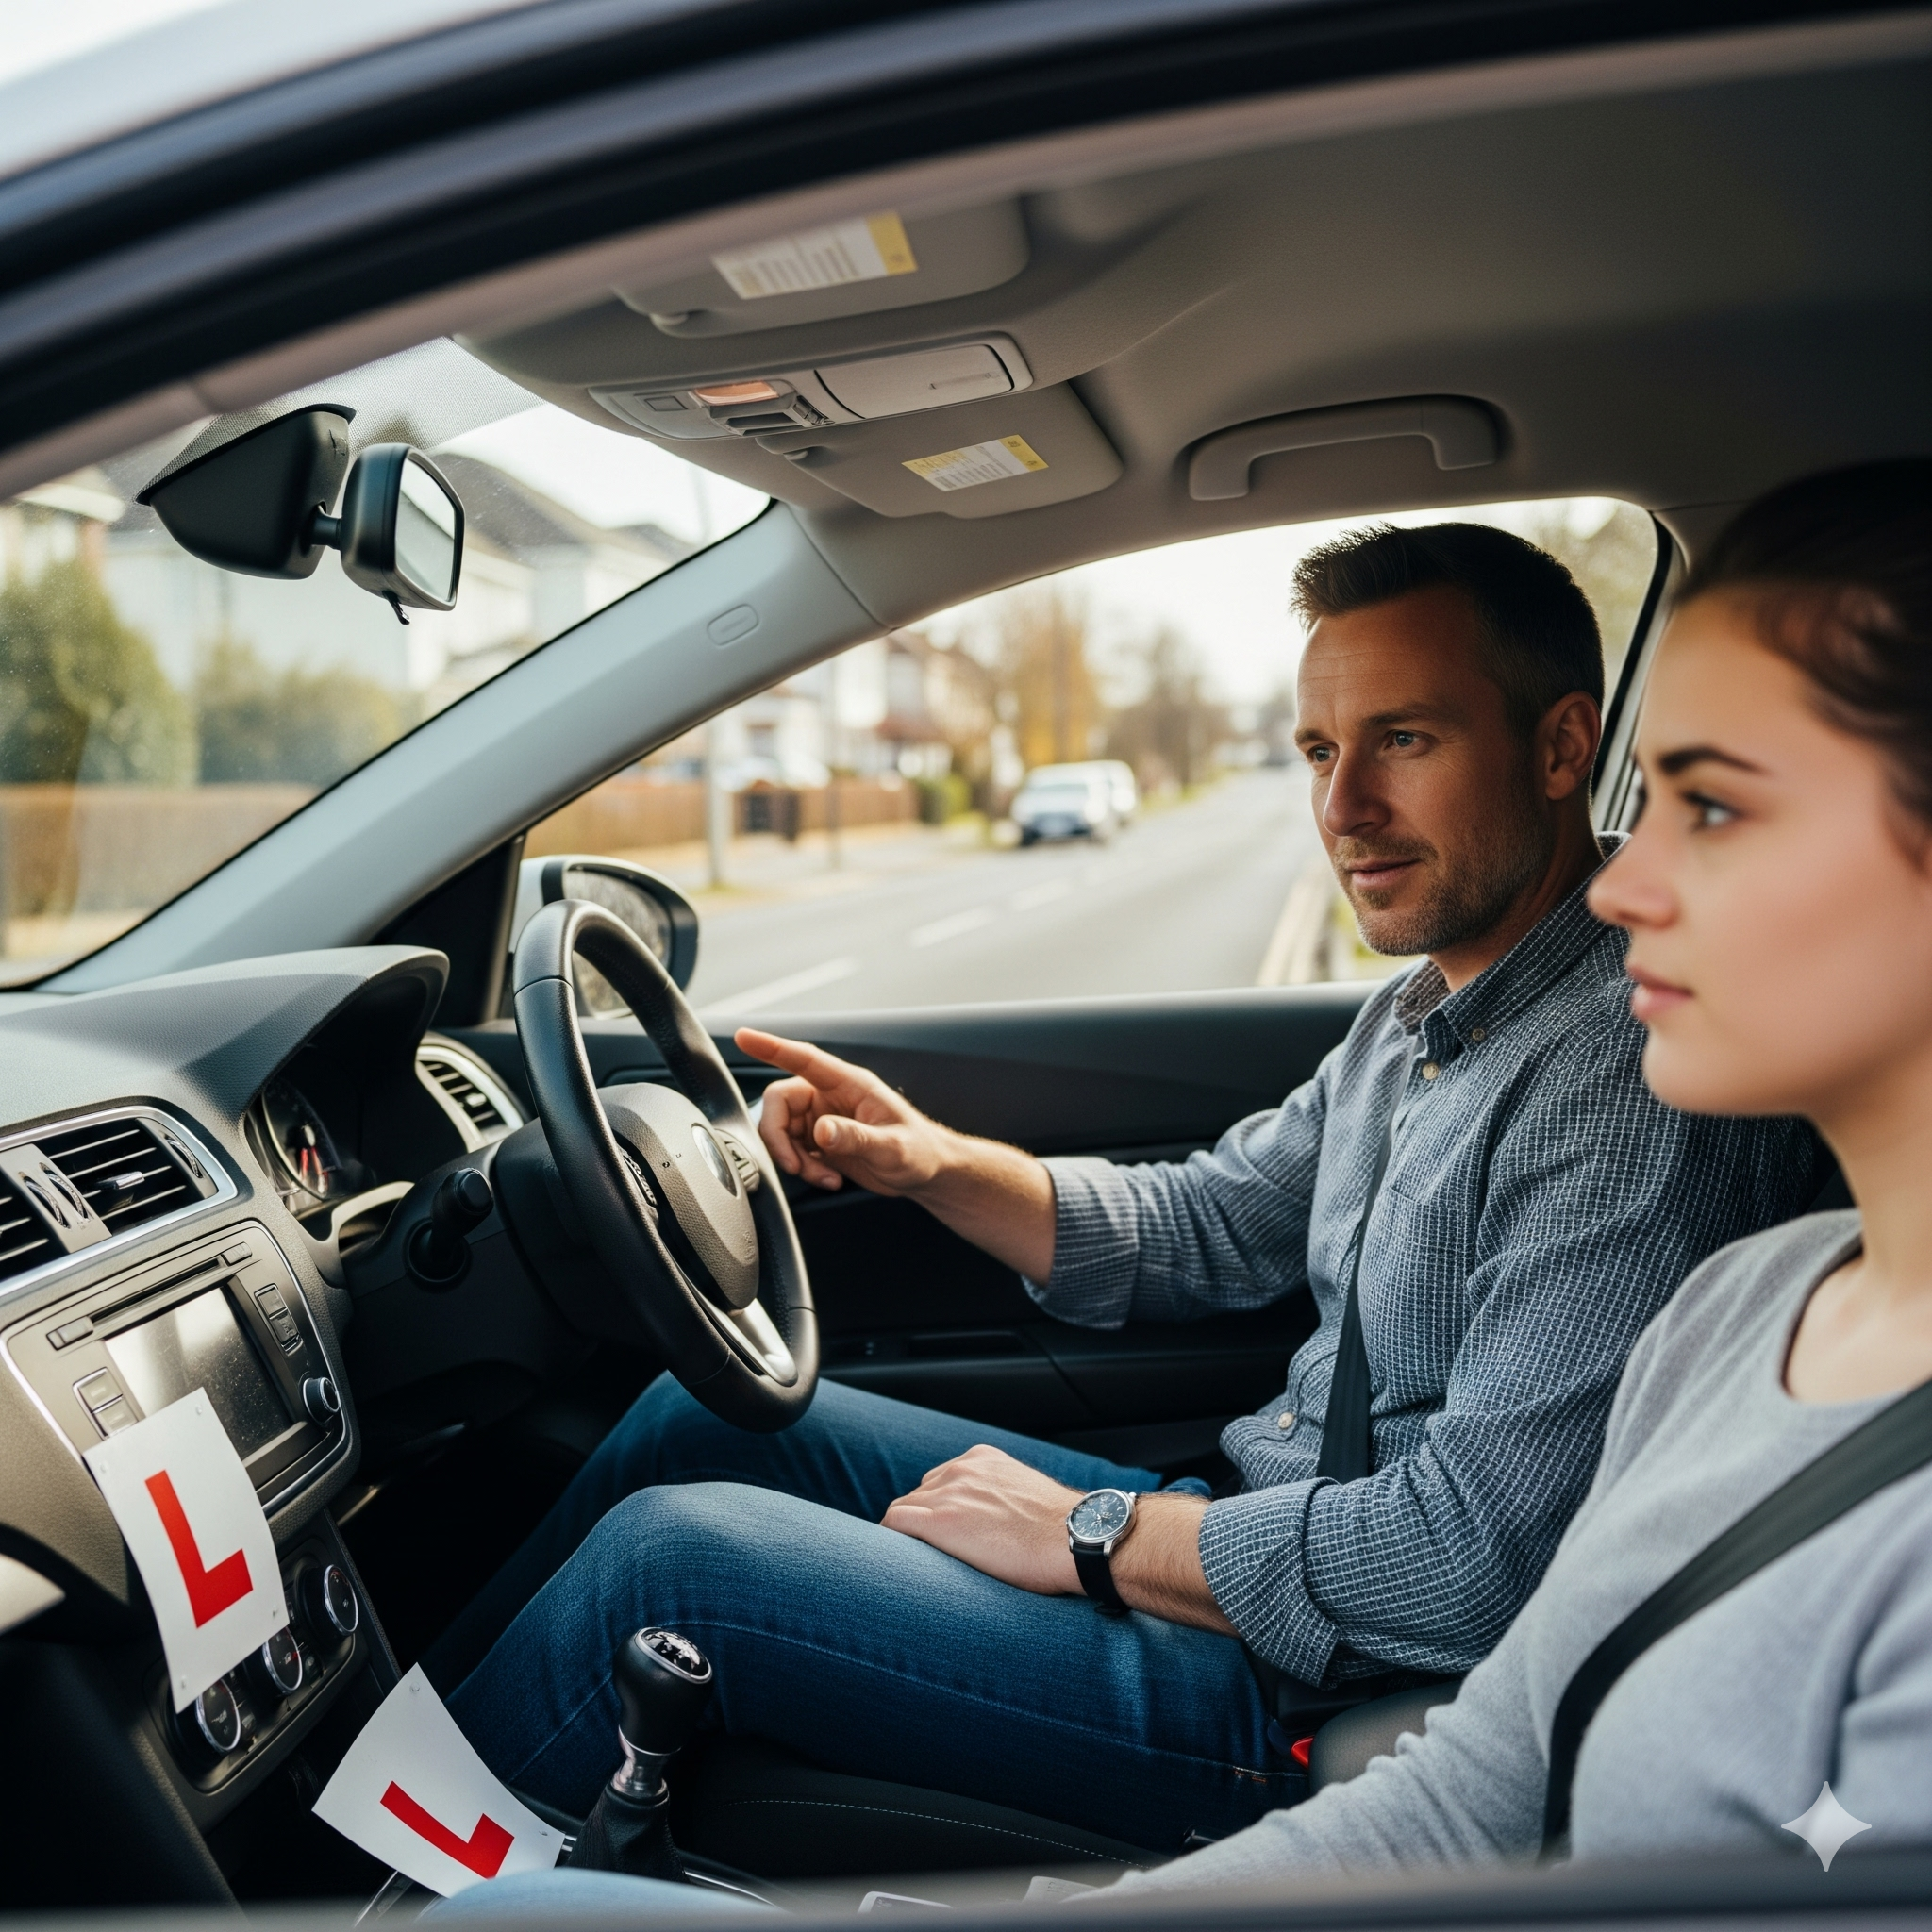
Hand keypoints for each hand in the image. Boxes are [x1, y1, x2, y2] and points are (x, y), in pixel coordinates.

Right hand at [735, 1028, 951, 1194]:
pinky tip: (828, 1178)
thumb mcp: (892, 1147)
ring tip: (824, 1176)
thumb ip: (855, 1138)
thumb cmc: (919, 1152)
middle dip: (780, 1139)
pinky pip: (792, 1150)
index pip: (804, 1059)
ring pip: (782, 1132)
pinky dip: (802, 1168)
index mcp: (849, 1084)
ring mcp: (823, 1119)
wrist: (926, 1173)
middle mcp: (830, 1097)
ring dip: (794, 1159)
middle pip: (780, 1104)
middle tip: (796, 1167)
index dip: (772, 1047)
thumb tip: (820, 1131)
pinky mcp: (820, 1141)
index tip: (744, 1037)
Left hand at [885, 1447, 1236, 1632]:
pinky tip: (897, 1566)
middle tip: (931, 1559)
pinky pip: (894, 1524)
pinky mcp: (940, 1521)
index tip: (944, 1539)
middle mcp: (962, 1469)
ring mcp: (949, 1492)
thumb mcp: (1031, 1499)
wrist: (1080, 1539)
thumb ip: (1005, 1500)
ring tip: (914, 1568)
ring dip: (907, 1537)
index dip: (938, 1513)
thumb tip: (1003, 1526)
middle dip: (922, 1524)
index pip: (940, 1482)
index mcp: (982, 1461)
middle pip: (919, 1495)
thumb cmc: (1066, 1532)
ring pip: (904, 1510)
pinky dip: (890, 1543)